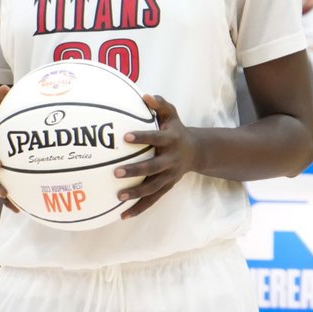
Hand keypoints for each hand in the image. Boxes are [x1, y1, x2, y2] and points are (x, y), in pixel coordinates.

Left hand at [113, 95, 200, 219]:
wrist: (196, 152)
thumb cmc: (176, 130)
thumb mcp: (172, 114)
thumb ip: (160, 104)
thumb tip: (145, 95)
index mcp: (171, 140)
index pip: (156, 138)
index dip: (142, 137)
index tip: (125, 137)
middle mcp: (171, 160)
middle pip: (153, 167)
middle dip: (136, 170)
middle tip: (116, 172)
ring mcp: (169, 176)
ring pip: (153, 188)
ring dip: (136, 193)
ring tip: (118, 196)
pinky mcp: (166, 187)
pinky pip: (152, 200)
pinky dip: (138, 208)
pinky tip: (122, 215)